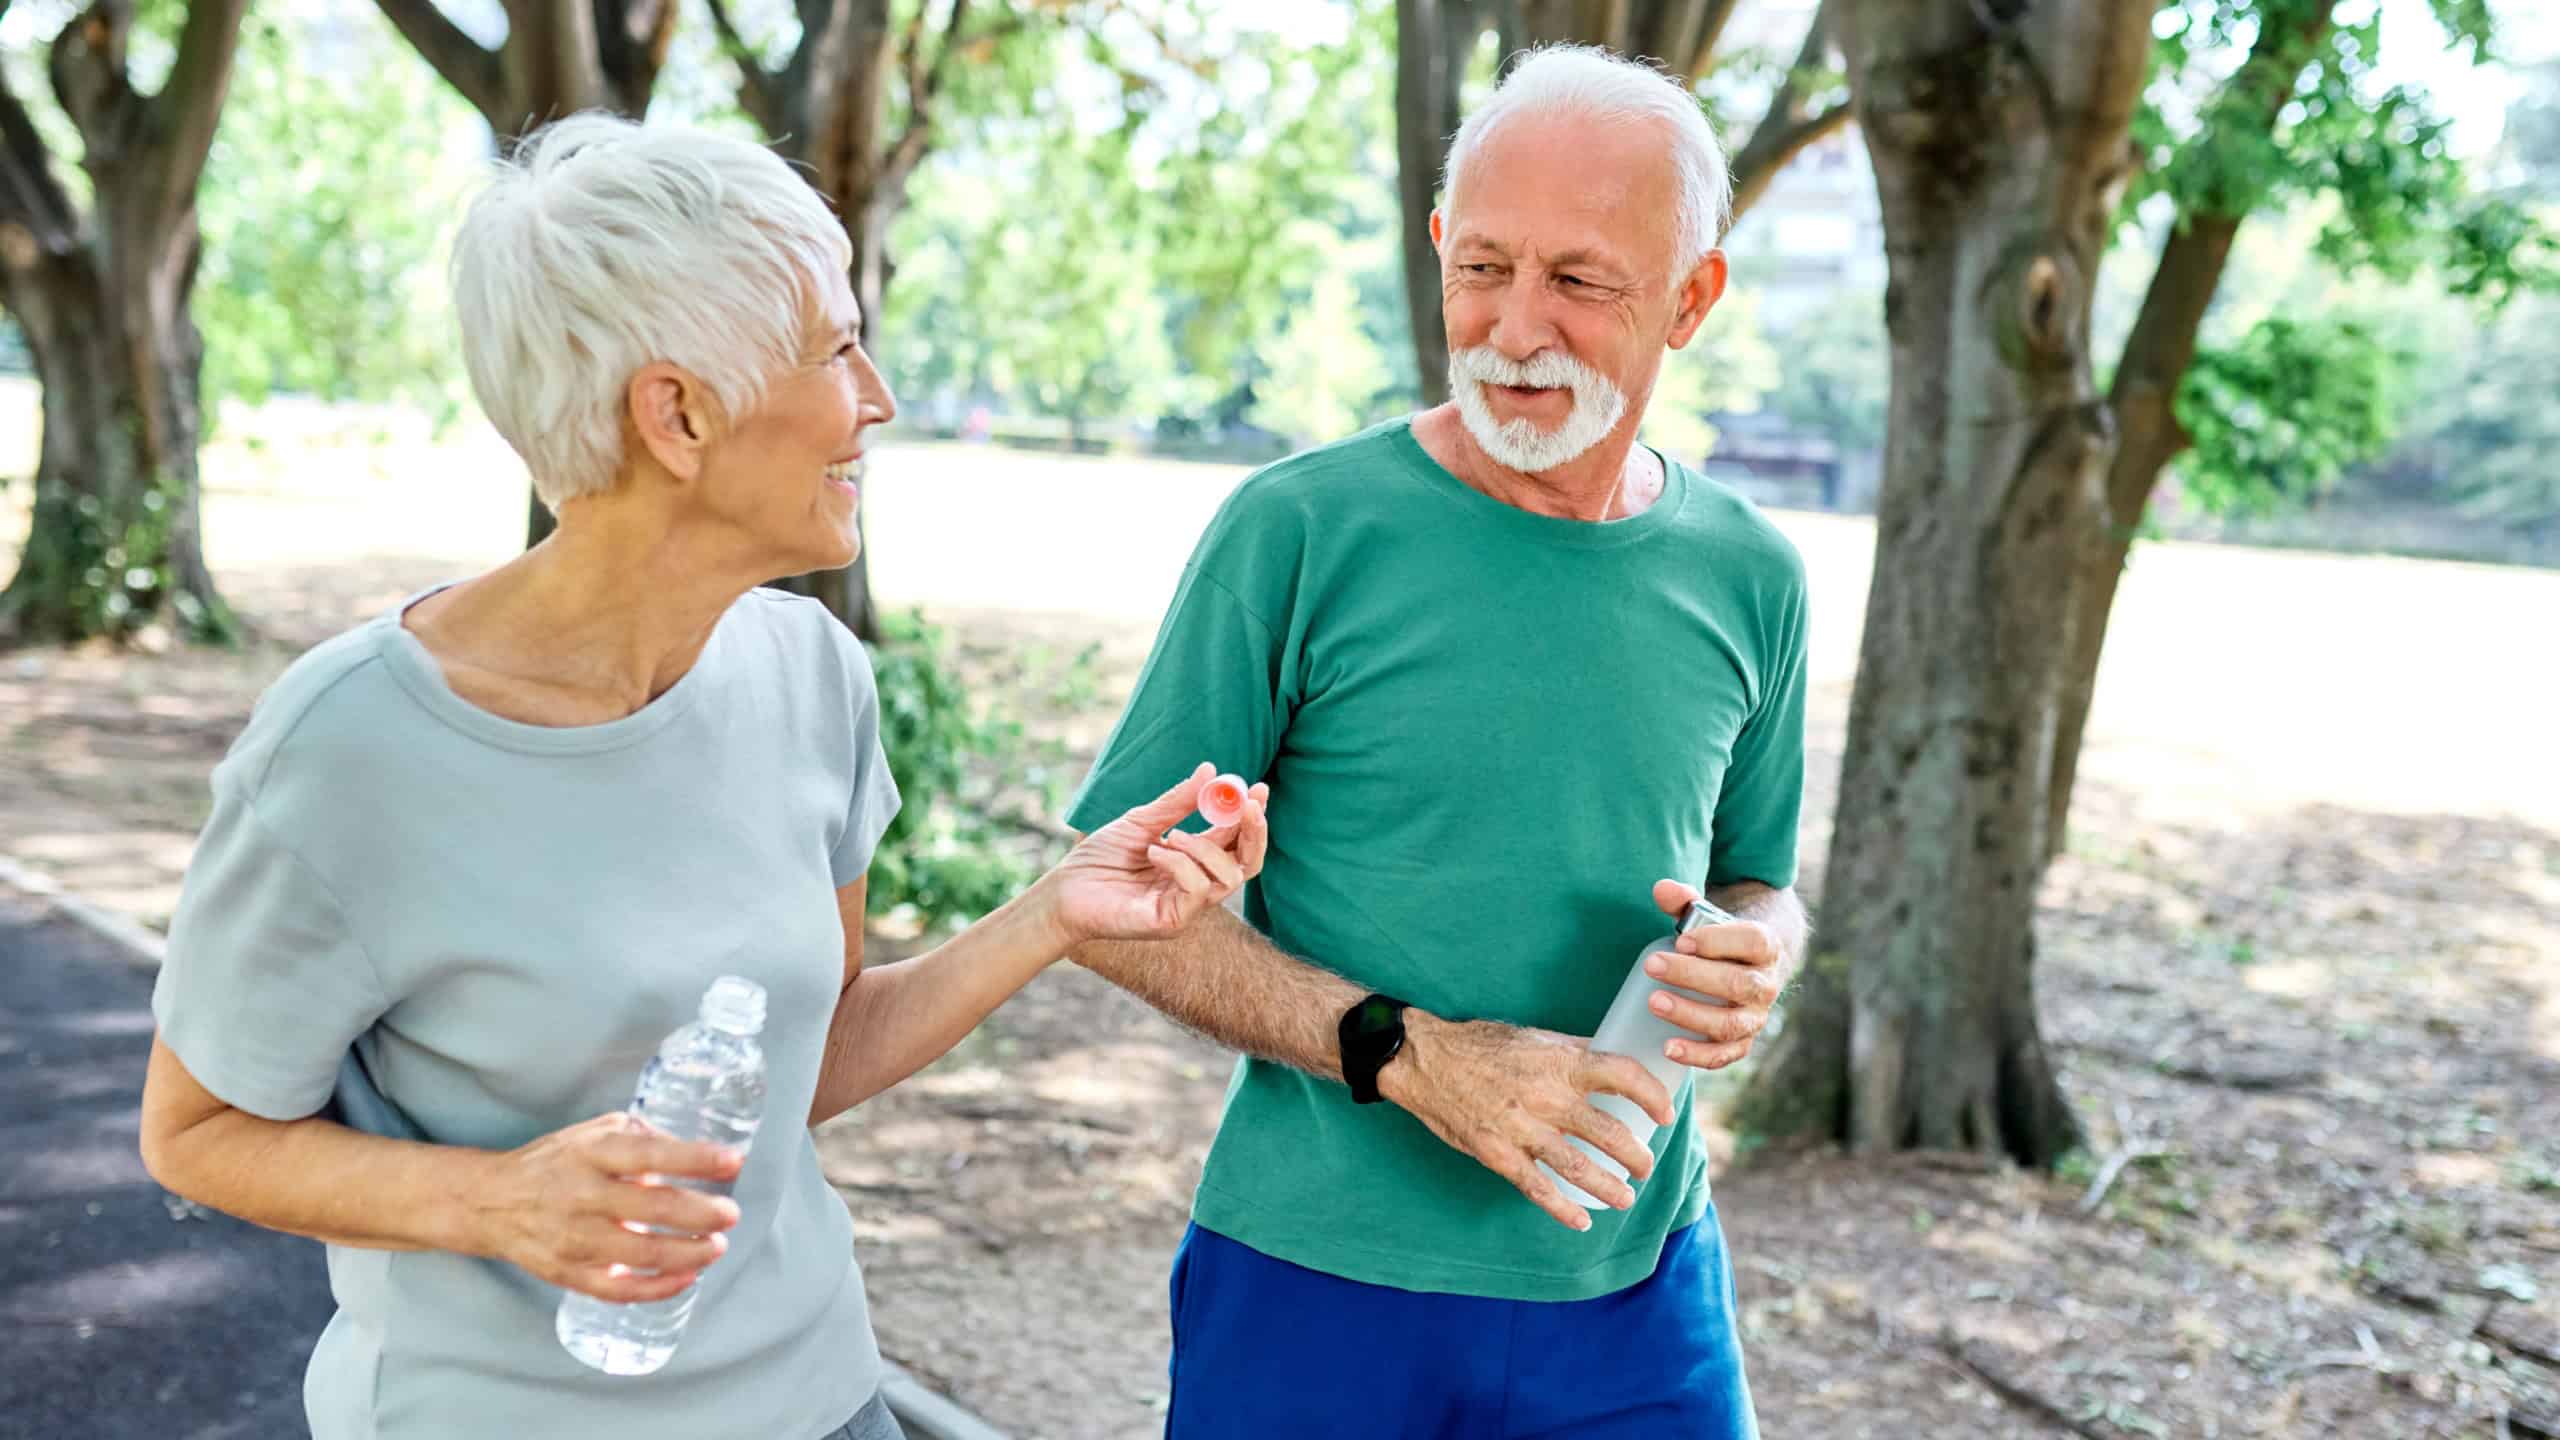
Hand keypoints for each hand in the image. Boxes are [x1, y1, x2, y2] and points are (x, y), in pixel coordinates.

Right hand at [474, 1112, 743, 1301]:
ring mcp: (575, 1238)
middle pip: (655, 1206)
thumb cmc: (554, 1162)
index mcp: (592, 1153)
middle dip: (704, 1212)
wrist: (490, 1202)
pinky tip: (686, 1277)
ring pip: (643, 1252)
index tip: (733, 1161)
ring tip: (716, 1245)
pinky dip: (658, 1288)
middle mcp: (583, 1194)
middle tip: (730, 1213)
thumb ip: (642, 1137)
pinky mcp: (568, 1273)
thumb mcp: (593, 1133)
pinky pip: (620, 1289)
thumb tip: (695, 1153)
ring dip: (690, 1252)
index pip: (650, 1153)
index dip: (695, 1158)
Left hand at [1041, 762, 1269, 944]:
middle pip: (1246, 864)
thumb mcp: (1141, 821)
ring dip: (1204, 849)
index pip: (1236, 841)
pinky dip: (1180, 865)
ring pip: (1227, 878)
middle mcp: (1197, 886)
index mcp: (1193, 861)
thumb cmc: (1099, 859)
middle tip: (1247, 806)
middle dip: (1252, 833)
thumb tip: (1210, 770)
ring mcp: (1187, 907)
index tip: (1259, 789)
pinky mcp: (1172, 921)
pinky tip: (1154, 853)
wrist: (1063, 890)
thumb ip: (1177, 802)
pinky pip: (1197, 891)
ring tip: (1170, 837)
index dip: (1251, 817)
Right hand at [1379, 1012, 1674, 1231]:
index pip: (1622, 1076)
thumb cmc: (1480, 1045)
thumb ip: (1573, 1049)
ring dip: (1609, 1186)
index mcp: (1559, 1062)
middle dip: (1635, 1155)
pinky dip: (1562, 1208)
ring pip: (1578, 1166)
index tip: (1666, 1113)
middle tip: (1645, 1165)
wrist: (1425, 1061)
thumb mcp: (1532, 1036)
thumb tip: (1612, 1055)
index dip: (1651, 1096)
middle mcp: (1546, 1096)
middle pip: (1608, 1131)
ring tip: (1626, 1197)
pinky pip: (1537, 1188)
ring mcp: (1521, 1128)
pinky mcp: (1497, 1153)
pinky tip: (1581, 1220)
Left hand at [1644, 879, 1782, 1070]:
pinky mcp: (1742, 1041)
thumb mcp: (1708, 914)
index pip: (1751, 943)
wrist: (1750, 964)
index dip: (1717, 942)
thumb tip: (1661, 889)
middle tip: (1652, 966)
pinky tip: (1667, 1048)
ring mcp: (1756, 1016)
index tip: (1681, 940)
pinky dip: (1698, 1055)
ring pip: (1730, 1023)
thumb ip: (1685, 900)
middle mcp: (1766, 984)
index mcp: (1766, 947)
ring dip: (1691, 1015)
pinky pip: (1725, 1054)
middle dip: (1692, 975)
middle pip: (1736, 984)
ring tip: (1655, 1002)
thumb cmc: (1721, 936)